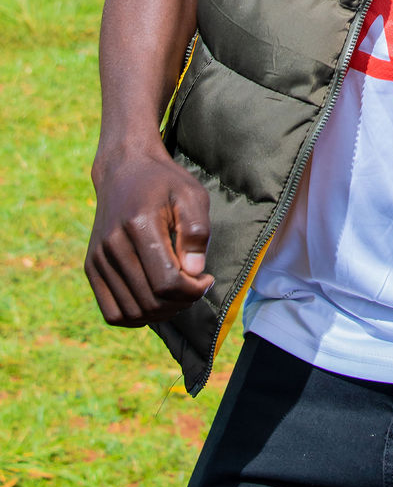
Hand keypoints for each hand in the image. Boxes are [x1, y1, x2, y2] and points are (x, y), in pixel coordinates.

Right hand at [85, 148, 212, 326]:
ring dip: (162, 313)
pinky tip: (156, 300)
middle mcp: (112, 245)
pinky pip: (113, 313)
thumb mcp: (191, 195)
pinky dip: (137, 317)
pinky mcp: (91, 267)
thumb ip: (197, 231)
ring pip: (132, 313)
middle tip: (195, 285)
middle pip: (151, 301)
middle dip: (181, 303)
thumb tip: (194, 273)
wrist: (124, 169)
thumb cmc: (164, 183)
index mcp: (139, 225)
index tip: (206, 278)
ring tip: (177, 293)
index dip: (193, 291)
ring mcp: (98, 259)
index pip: (167, 282)